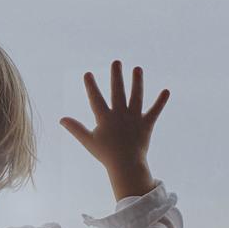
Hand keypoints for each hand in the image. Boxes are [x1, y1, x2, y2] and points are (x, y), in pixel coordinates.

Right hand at [60, 60, 167, 200]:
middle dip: (116, 76)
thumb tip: (61, 119)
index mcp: (105, 118)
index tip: (88, 73)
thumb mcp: (88, 141)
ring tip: (137, 68)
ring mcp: (134, 119)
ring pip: (136, 96)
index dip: (91, 86)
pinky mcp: (146, 124)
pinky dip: (161, 102)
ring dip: (137, 82)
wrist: (126, 165)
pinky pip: (155, 111)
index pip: (96, 99)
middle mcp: (120, 115)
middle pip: (117, 92)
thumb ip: (75, 128)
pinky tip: (166, 91)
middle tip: (116, 62)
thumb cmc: (106, 154)